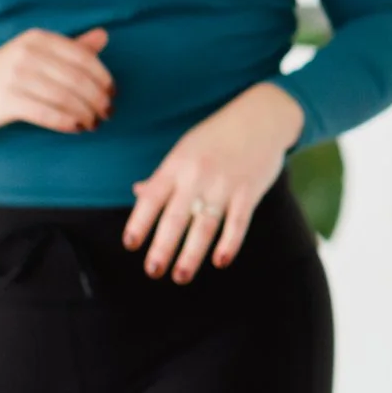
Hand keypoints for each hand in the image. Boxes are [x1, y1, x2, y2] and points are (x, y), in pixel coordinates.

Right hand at [0, 28, 113, 132]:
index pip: (83, 58)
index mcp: (39, 39)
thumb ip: (72, 47)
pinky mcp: (7, 99)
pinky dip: (65, 121)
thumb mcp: (38, 53)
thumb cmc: (10, 72)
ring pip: (64, 97)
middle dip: (97, 99)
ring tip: (93, 123)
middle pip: (76, 79)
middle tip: (107, 113)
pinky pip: (45, 113)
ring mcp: (15, 76)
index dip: (103, 78)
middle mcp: (27, 53)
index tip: (112, 94)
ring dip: (84, 113)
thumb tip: (104, 35)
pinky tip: (75, 127)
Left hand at [124, 83, 305, 282]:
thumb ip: (163, 176)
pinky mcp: (249, 191)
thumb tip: (137, 193)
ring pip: (204, 226)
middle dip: (163, 247)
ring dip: (192, 254)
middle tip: (153, 271)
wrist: (261, 116)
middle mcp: (197, 176)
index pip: (152, 198)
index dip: (139, 222)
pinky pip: (237, 222)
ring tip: (180, 276)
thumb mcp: (185, 150)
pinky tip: (220, 261)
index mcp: (176, 165)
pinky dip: (229, 243)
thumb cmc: (218, 135)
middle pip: (176, 218)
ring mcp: (224, 184)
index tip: (130, 245)